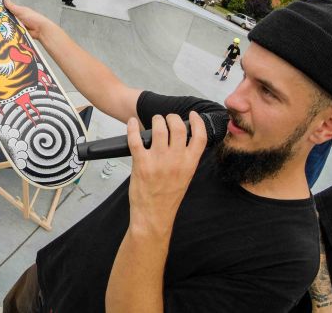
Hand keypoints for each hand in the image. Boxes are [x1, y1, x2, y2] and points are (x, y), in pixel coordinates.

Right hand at [3, 0, 50, 40]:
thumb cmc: (32, 18)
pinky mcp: (18, 33)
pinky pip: (11, 33)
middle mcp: (16, 18)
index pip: (7, 9)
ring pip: (7, 26)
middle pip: (5, 19)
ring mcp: (17, 26)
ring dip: (3, 27)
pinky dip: (7, 34)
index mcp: (17, 11)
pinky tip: (0, 35)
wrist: (40, 30)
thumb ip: (12, 6)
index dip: (0, 10)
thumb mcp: (21, 11)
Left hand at [126, 111, 206, 236]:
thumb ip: (185, 161)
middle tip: (167, 119)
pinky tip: (131, 124)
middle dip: (172, 118)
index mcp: (189, 164)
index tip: (192, 115)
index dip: (197, 122)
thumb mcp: (184, 178)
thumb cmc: (167, 199)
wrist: (154, 216)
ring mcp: (158, 161)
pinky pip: (135, 139)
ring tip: (155, 121)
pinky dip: (132, 128)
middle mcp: (176, 160)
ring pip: (159, 128)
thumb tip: (181, 144)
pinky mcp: (141, 163)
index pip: (200, 137)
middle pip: (178, 127)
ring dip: (156, 120)